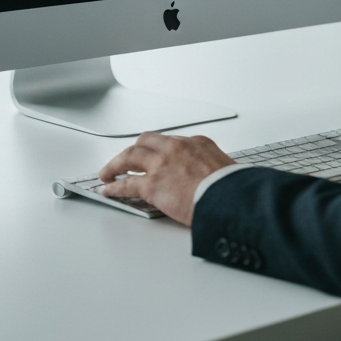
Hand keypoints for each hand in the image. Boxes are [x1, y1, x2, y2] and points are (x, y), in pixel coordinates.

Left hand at [99, 133, 233, 225]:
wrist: (230, 198)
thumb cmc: (232, 189)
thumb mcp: (226, 169)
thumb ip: (212, 169)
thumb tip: (213, 180)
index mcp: (197, 143)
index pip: (172, 142)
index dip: (159, 150)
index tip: (155, 156)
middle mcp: (176, 148)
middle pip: (145, 141)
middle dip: (133, 150)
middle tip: (125, 158)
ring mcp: (162, 164)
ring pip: (130, 156)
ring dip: (116, 163)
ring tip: (108, 172)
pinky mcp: (153, 184)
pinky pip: (127, 184)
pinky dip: (114, 186)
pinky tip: (108, 189)